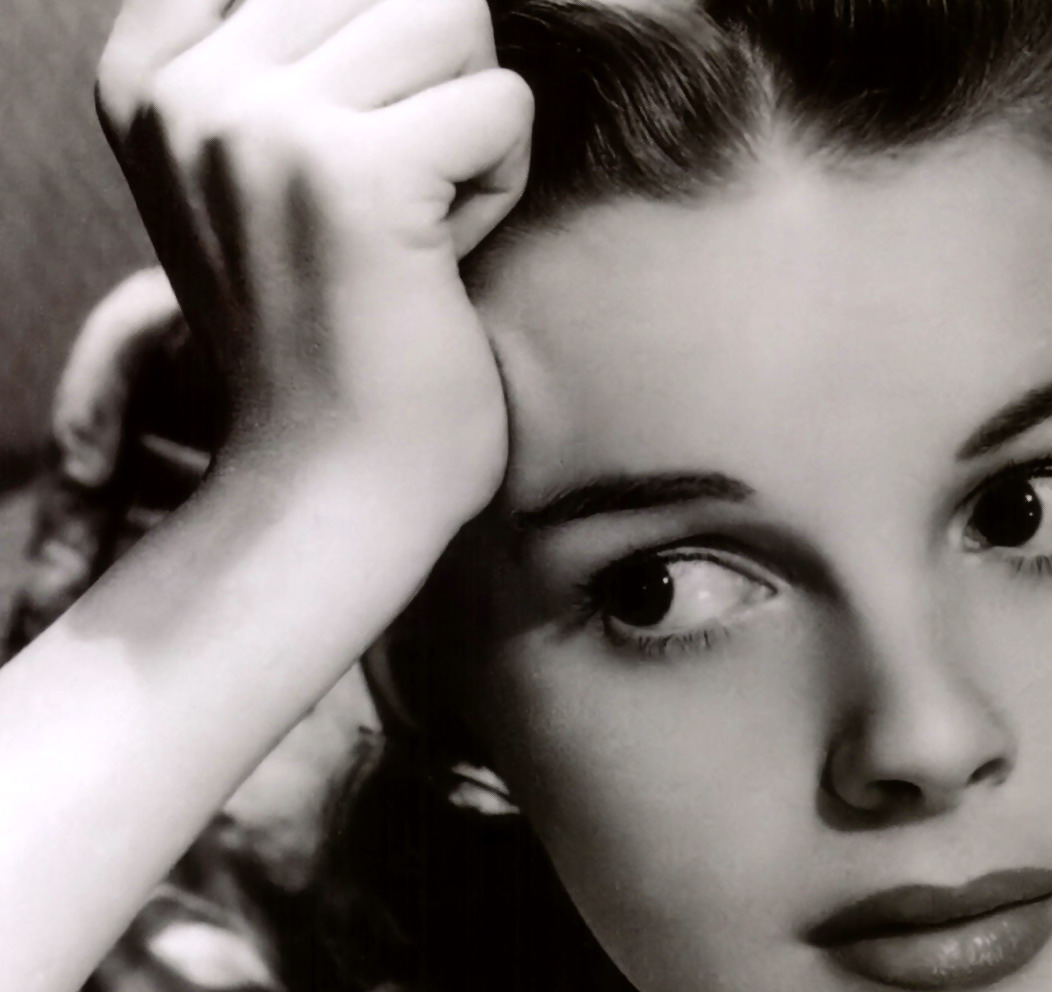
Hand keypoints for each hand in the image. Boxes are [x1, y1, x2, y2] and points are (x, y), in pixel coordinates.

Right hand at [95, 0, 532, 531]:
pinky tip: (440, 261)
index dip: (382, 59)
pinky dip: (501, 185)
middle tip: (394, 212)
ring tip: (415, 233)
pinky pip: (502, 103)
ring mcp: (257, 123)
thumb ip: (301, 55)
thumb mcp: (272, 168)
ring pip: (453, 19)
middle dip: (435, 88)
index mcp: (151, 69)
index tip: (350, 178)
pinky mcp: (349, 175)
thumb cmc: (334, 336)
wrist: (331, 487)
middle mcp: (185, 83)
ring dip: (471, 133)